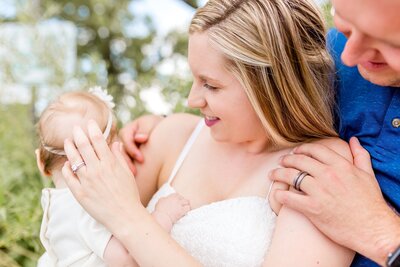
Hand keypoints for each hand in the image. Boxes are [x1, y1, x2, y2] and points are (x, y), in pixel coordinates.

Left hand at [62, 120, 143, 230]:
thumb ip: (119, 157)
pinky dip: (67, 168)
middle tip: (75, 128)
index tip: (89, 122)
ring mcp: (87, 182)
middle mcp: (97, 170)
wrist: (125, 216)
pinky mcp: (80, 193)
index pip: (98, 140)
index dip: (92, 129)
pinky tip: (67, 164)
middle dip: (78, 134)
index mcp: (110, 164)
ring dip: (69, 148)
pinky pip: (69, 177)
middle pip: (84, 146)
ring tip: (67, 141)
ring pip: (74, 160)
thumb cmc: (129, 194)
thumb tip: (115, 143)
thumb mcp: (127, 173)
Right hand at [119, 115, 164, 173]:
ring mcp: (125, 151)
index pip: (125, 139)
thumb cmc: (157, 127)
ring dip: (127, 168)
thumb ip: (145, 130)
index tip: (141, 159)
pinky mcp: (128, 159)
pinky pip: (124, 166)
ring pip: (120, 160)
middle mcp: (123, 141)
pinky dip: (128, 171)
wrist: (164, 133)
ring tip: (134, 176)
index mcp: (128, 130)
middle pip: (120, 152)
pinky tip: (134, 179)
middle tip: (135, 172)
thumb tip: (139, 138)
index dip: (132, 149)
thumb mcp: (152, 125)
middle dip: (127, 162)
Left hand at [269, 137, 399, 264]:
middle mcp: (328, 175)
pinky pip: (289, 198)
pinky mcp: (312, 208)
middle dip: (287, 159)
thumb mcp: (368, 175)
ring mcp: (319, 191)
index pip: (315, 150)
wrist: (372, 229)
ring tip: (272, 174)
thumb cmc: (371, 203)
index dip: (302, 148)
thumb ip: (360, 155)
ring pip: (291, 176)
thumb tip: (354, 140)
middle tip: (281, 162)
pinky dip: (279, 195)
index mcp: (341, 165)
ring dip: (278, 174)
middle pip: (300, 160)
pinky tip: (276, 194)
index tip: (295, 151)